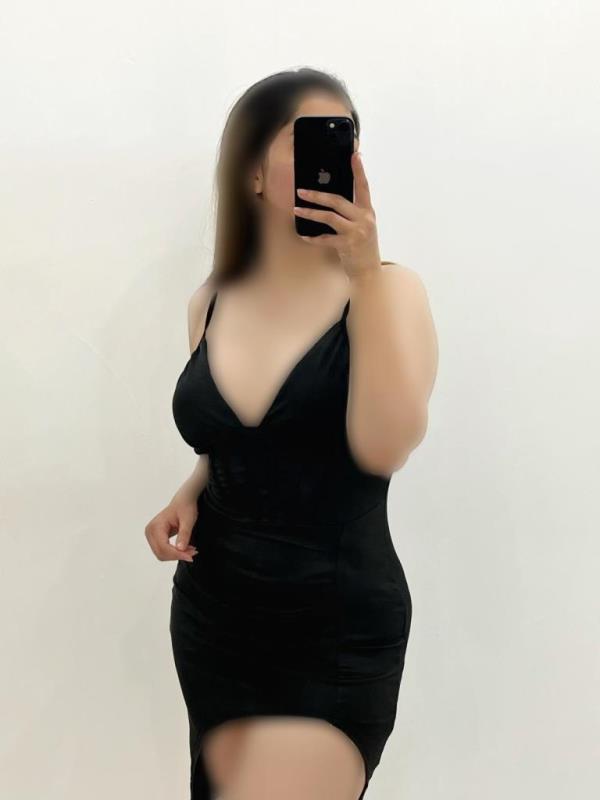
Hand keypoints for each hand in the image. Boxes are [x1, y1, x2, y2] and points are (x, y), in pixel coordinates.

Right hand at [144, 495, 198, 562]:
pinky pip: (163, 551)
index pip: (163, 547)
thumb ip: (184, 534)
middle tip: (193, 553)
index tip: (191, 556)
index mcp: (156, 526)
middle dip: (177, 556)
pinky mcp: (155, 539)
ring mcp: (151, 536)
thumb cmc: (185, 507)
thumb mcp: (188, 520)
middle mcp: (150, 532)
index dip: (177, 554)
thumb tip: (180, 549)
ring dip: (176, 555)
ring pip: (162, 554)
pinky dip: (174, 553)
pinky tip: (185, 549)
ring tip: (190, 550)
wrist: (182, 502)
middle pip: (161, 553)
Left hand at [293, 151, 381, 280]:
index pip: (363, 187)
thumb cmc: (362, 246)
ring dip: (311, 213)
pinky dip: (313, 237)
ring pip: (329, 217)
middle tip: (301, 191)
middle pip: (338, 200)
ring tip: (297, 209)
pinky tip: (304, 236)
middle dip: (317, 195)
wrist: (369, 271)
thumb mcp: (362, 226)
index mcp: (367, 211)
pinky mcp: (347, 245)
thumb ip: (352, 213)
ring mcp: (356, 232)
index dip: (359, 171)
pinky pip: (325, 238)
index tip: (354, 155)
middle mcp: (363, 219)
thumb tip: (331, 200)